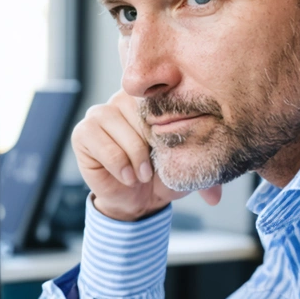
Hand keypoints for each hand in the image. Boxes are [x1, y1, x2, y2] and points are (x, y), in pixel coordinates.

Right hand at [72, 89, 220, 220]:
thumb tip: (216, 197)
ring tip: (142, 175)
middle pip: (140, 112)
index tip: (171, 149)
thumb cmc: (163, 176)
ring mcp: (99, 114)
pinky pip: (104, 146)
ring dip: (136, 157)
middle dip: (151, 144)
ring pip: (121, 128)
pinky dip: (119, 165)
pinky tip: (127, 177)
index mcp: (149, 99)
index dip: (167, 126)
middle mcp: (122, 100)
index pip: (160, 98)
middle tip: (155, 168)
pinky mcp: (83, 133)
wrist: (139, 200)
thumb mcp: (189, 166)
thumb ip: (206, 167)